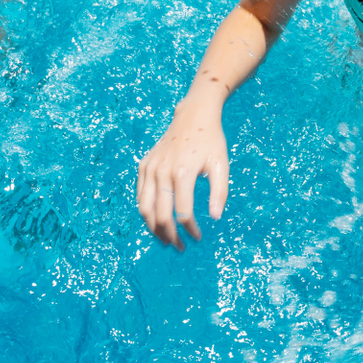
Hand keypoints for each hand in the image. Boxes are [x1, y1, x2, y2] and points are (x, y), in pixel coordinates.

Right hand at [136, 109, 229, 245]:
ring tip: (166, 240)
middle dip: (170, 236)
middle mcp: (162, 171)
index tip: (198, 238)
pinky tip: (157, 220)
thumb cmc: (210, 141)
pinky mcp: (144, 165)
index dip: (190, 230)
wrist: (193, 116)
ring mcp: (150, 168)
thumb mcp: (221, 164)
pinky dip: (146, 212)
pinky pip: (140, 196)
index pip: (183, 213)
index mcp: (183, 172)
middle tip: (179, 247)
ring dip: (154, 229)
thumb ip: (220, 192)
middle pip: (160, 215)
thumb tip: (215, 218)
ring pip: (145, 209)